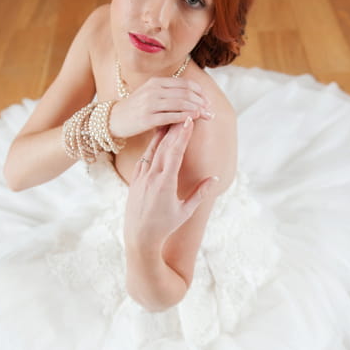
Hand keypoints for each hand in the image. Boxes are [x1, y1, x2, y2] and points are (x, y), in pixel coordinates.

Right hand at [109, 76, 213, 139]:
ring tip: (206, 115)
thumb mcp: (151, 94)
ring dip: (196, 110)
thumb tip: (193, 96)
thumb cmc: (136, 108)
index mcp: (156, 82)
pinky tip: (193, 120)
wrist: (114, 119)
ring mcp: (150, 104)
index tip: (207, 101)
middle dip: (201, 102)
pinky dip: (184, 117)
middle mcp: (153, 90)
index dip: (199, 92)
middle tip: (210, 110)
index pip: (184, 84)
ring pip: (180, 104)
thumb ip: (169, 92)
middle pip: (185, 94)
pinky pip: (170, 116)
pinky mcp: (147, 118)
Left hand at [124, 117, 217, 248]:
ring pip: (152, 149)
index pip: (175, 152)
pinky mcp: (135, 180)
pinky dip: (152, 146)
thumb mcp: (185, 211)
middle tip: (184, 112)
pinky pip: (144, 158)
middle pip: (164, 146)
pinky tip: (157, 138)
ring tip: (170, 119)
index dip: (182, 135)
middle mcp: (151, 176)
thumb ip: (200, 193)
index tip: (189, 120)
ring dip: (162, 134)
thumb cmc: (164, 227)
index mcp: (164, 183)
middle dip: (175, 128)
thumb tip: (215, 178)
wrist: (139, 238)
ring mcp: (141, 177)